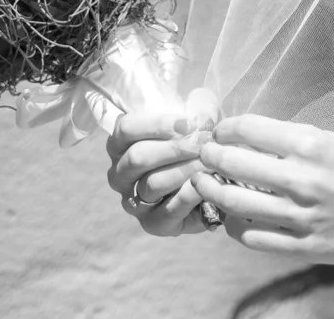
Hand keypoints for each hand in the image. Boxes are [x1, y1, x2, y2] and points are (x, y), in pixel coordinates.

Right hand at [107, 89, 222, 237]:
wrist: (213, 184)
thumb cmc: (196, 146)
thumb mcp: (195, 123)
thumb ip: (196, 110)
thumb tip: (202, 112)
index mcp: (122, 144)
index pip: (126, 129)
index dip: (157, 124)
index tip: (189, 123)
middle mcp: (120, 174)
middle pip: (137, 157)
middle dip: (174, 148)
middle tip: (203, 143)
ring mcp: (134, 202)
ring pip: (152, 184)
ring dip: (184, 169)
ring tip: (210, 161)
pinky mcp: (153, 224)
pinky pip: (169, 209)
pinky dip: (190, 193)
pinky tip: (207, 182)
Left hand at [194, 114, 333, 262]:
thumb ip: (296, 141)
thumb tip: (252, 137)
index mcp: (312, 145)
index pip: (250, 129)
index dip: (225, 128)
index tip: (219, 131)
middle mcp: (303, 178)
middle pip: (234, 162)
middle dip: (210, 156)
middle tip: (203, 154)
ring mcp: (302, 215)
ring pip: (236, 202)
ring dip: (213, 191)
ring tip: (206, 184)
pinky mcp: (304, 246)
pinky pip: (253, 238)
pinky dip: (235, 226)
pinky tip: (232, 219)